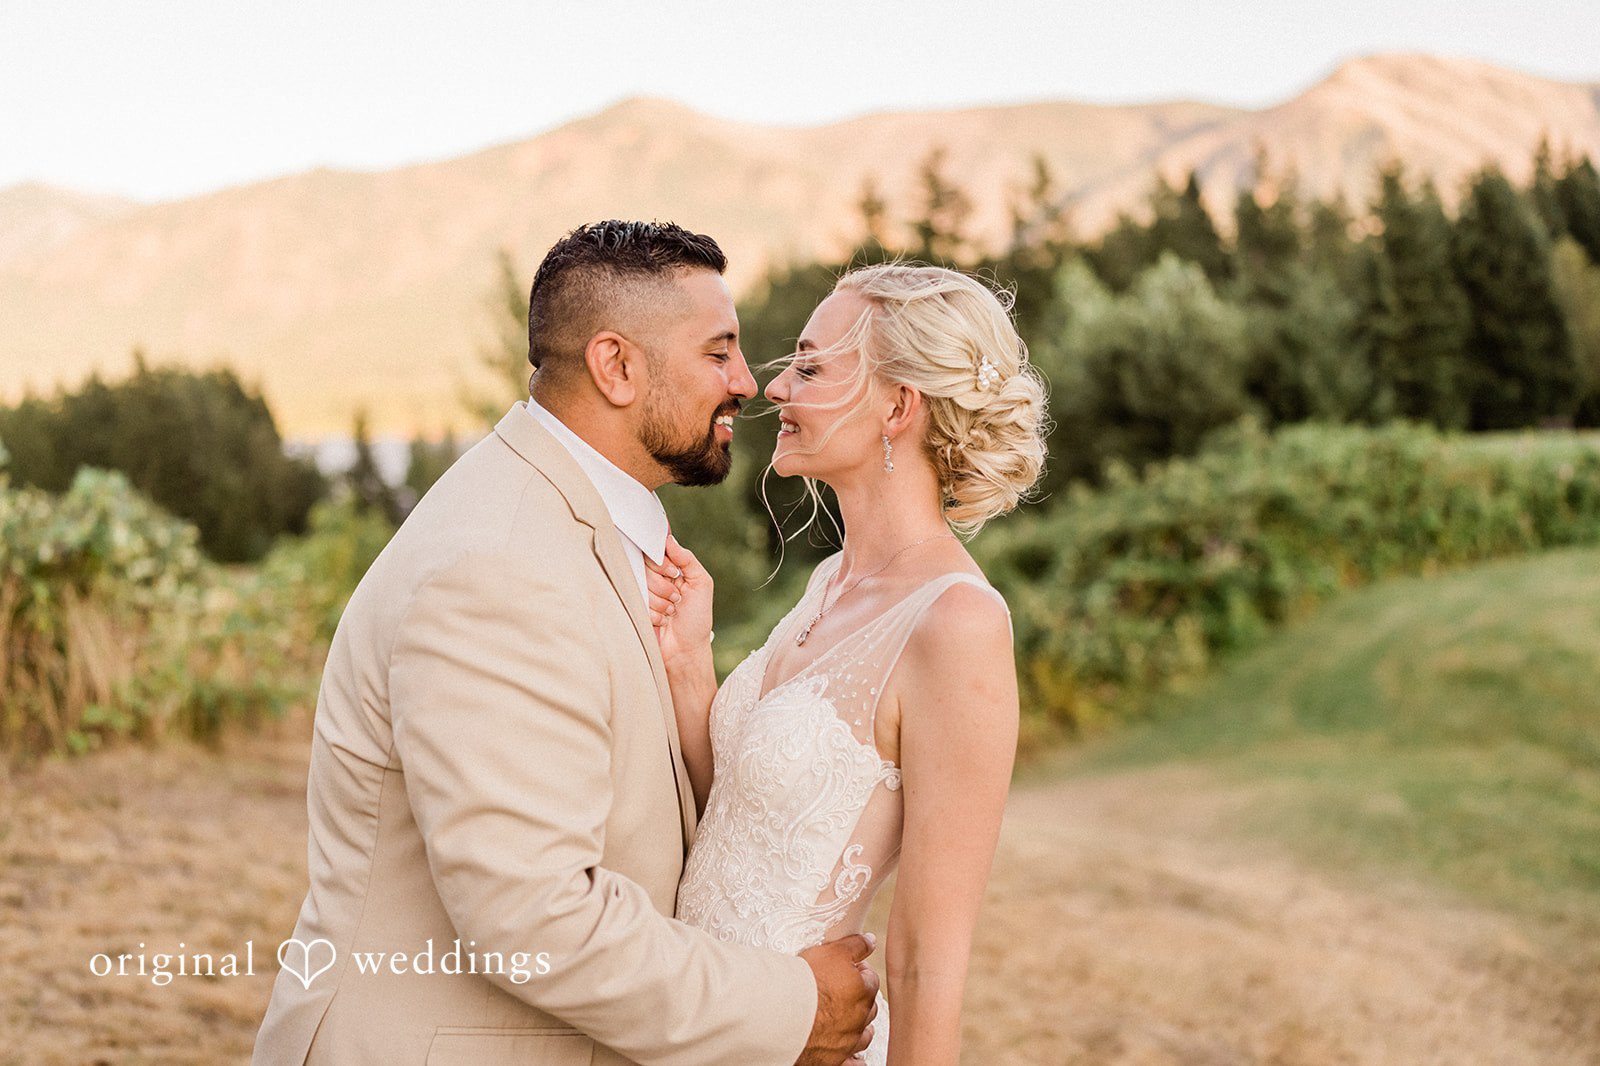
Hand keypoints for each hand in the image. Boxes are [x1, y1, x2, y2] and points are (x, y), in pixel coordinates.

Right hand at [645, 534, 713, 663]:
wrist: (686, 650)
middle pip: (646, 568)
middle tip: (677, 599)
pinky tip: (662, 621)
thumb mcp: (702, 584)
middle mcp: (654, 579)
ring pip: (642, 586)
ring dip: (661, 603)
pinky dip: (654, 614)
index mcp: (671, 570)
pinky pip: (639, 603)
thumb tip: (669, 539)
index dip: (663, 564)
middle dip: (664, 587)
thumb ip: (688, 559)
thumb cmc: (697, 618)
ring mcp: (643, 594)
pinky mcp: (635, 609)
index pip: (656, 553)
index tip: (674, 575)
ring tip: (671, 612)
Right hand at [796, 933, 878, 1065]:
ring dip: (859, 1027)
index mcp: (862, 992)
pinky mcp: (834, 1059)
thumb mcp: (832, 952)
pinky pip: (853, 1063)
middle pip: (869, 1007)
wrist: (783, 1014)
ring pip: (863, 1035)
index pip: (870, 979)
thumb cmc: (807, 981)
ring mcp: (848, 1041)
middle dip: (860, 999)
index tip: (846, 969)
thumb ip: (855, 946)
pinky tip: (851, 1056)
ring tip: (846, 1020)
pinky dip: (854, 1060)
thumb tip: (871, 940)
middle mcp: (859, 1018)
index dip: (859, 972)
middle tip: (843, 991)